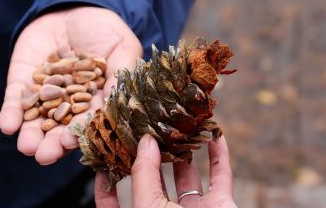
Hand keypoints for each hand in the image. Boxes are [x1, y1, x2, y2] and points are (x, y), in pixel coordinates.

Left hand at [0, 6, 142, 164]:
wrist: (75, 5)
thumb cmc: (105, 30)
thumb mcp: (122, 48)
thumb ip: (120, 75)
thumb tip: (119, 103)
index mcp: (95, 101)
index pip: (87, 122)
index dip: (81, 134)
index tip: (74, 144)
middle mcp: (68, 102)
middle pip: (59, 128)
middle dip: (52, 143)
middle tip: (45, 155)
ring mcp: (44, 92)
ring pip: (36, 120)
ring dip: (30, 135)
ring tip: (27, 147)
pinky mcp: (22, 80)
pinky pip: (15, 99)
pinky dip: (11, 113)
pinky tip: (8, 125)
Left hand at [95, 134, 236, 207]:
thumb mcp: (148, 207)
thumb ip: (144, 174)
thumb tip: (145, 142)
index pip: (114, 201)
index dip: (107, 180)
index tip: (104, 154)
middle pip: (155, 180)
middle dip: (153, 153)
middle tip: (150, 126)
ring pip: (188, 175)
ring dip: (186, 150)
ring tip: (179, 125)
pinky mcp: (222, 207)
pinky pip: (221, 176)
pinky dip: (220, 155)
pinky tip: (215, 135)